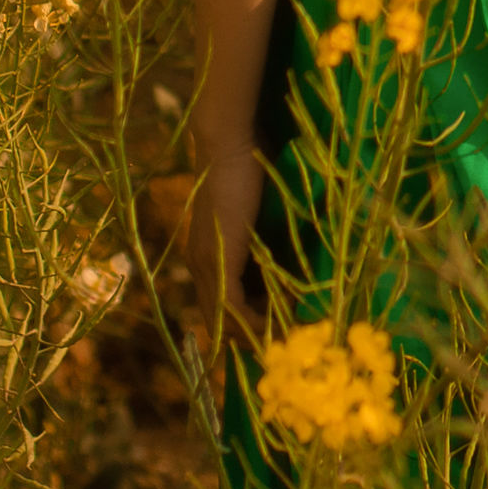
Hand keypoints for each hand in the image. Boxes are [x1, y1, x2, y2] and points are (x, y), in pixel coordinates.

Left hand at [177, 143, 265, 347]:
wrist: (230, 146)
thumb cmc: (247, 170)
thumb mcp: (257, 216)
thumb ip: (264, 241)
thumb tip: (288, 264)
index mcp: (207, 255)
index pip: (221, 305)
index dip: (246, 323)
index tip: (277, 331)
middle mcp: (199, 265)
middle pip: (219, 319)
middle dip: (250, 335)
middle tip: (283, 342)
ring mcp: (206, 264)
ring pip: (223, 317)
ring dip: (253, 331)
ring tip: (284, 337)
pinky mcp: (218, 260)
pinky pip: (231, 306)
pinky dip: (252, 320)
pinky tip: (274, 325)